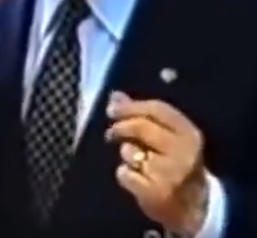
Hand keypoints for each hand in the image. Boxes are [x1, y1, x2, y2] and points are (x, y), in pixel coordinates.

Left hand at [105, 91, 208, 236]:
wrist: (193, 208)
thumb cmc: (176, 166)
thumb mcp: (168, 138)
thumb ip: (142, 115)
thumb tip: (115, 96)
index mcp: (189, 134)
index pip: (157, 109)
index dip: (130, 106)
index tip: (112, 108)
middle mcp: (183, 152)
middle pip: (140, 127)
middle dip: (120, 127)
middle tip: (111, 132)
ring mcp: (170, 173)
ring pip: (129, 151)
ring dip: (126, 154)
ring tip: (137, 162)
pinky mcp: (156, 192)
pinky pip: (124, 174)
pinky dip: (124, 175)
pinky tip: (137, 180)